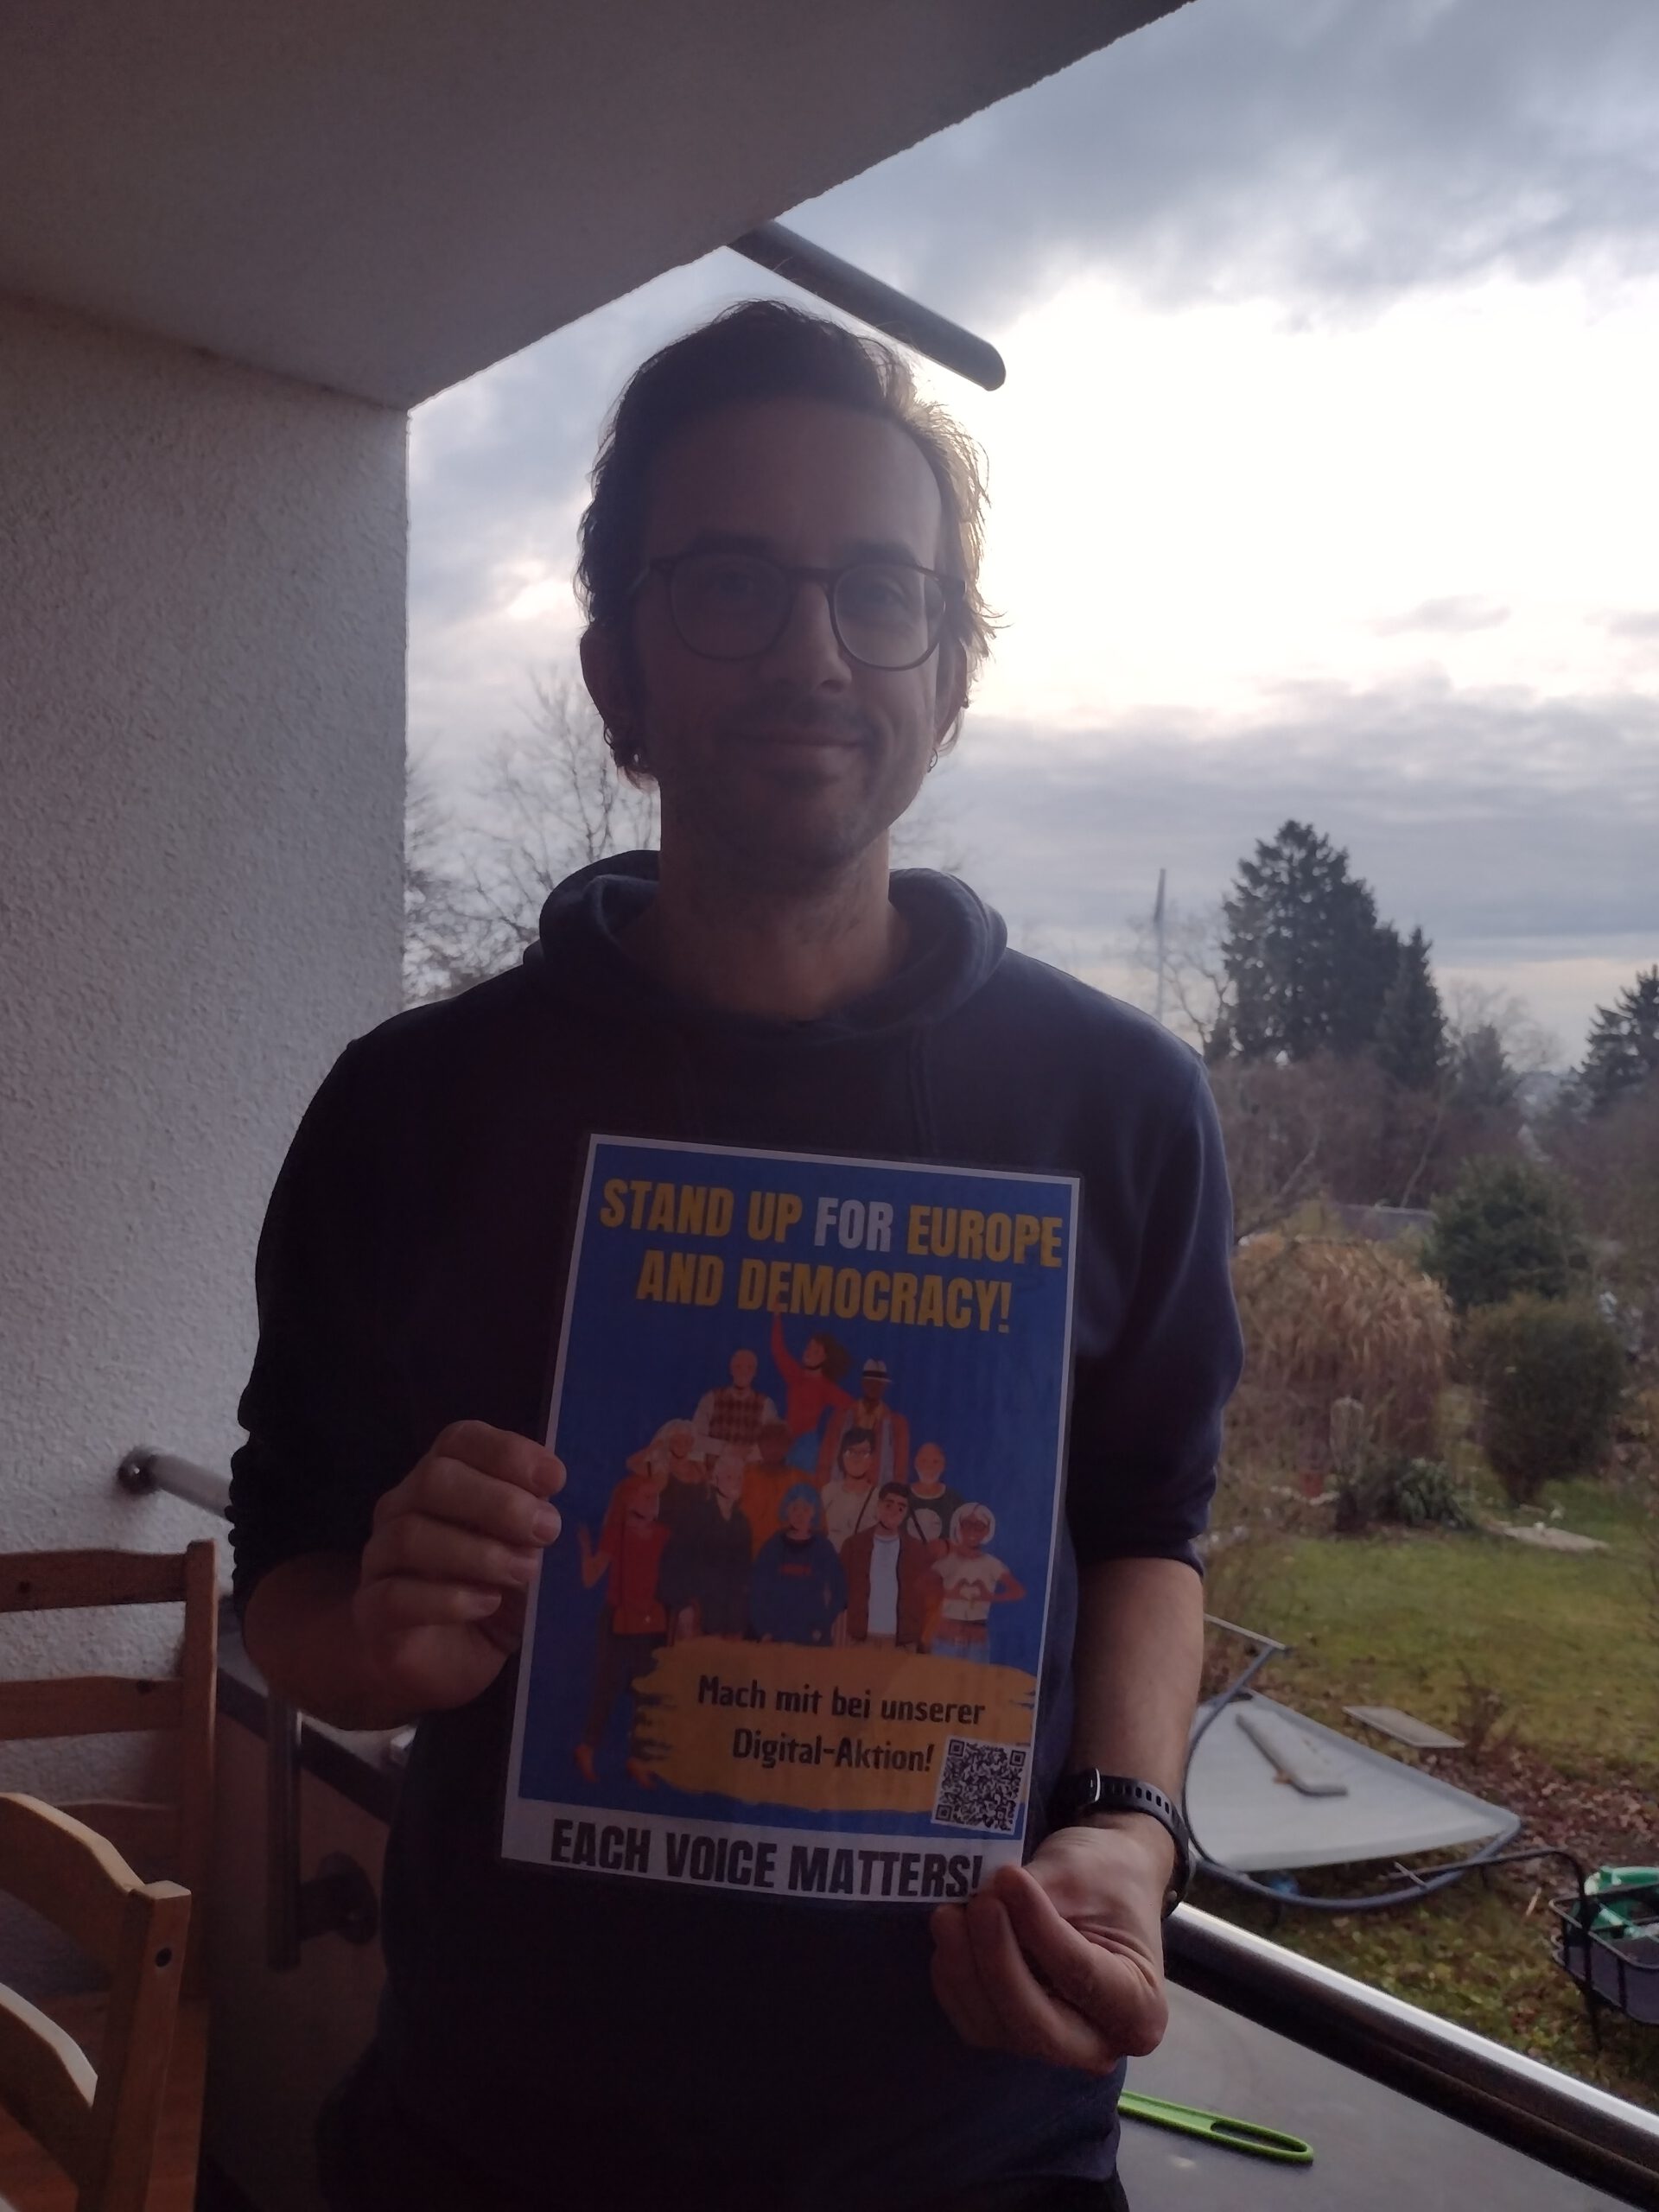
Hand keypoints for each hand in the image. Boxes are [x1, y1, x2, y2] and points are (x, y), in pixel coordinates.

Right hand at [351, 1420, 563, 1712]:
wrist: (446, 1663)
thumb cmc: (494, 1596)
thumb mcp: (525, 1554)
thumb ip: (537, 1523)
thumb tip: (560, 1508)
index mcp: (441, 1481)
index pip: (459, 1441)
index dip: (507, 1452)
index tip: (555, 1479)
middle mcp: (402, 1509)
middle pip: (435, 1479)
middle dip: (498, 1502)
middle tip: (546, 1530)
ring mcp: (380, 1560)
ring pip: (412, 1535)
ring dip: (479, 1552)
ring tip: (524, 1573)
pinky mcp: (371, 1612)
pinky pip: (395, 1595)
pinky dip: (448, 1598)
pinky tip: (487, 1604)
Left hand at [929, 1821, 1169, 2073]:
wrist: (1103, 1883)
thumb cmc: (1107, 1878)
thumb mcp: (1083, 1873)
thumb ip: (1039, 1893)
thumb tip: (989, 1897)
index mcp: (1140, 2010)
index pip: (1081, 1978)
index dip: (1039, 1931)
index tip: (1008, 1879)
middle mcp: (1099, 2045)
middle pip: (1036, 2024)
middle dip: (997, 1962)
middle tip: (978, 1903)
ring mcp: (1053, 2045)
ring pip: (996, 2027)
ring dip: (964, 1969)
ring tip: (952, 1911)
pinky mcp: (1014, 2032)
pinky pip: (974, 2022)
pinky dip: (954, 1980)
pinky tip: (950, 1935)